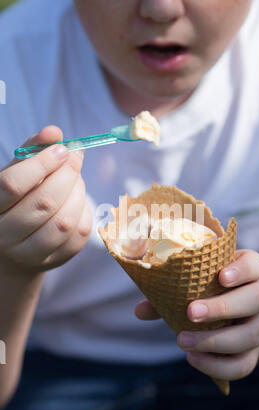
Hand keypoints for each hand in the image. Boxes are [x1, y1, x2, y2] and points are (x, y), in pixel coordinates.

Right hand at [0, 126, 92, 274]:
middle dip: (67, 175)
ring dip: (78, 195)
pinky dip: (84, 212)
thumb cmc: (15, 200)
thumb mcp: (15, 173)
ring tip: (76, 180)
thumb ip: (31, 150)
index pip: (12, 185)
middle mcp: (4, 235)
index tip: (62, 149)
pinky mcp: (53, 261)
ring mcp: (28, 254)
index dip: (42, 163)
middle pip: (43, 203)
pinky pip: (78, 236)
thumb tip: (54, 132)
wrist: (14, 244)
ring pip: (63, 223)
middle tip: (75, 158)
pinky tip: (77, 201)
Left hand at [135, 249, 258, 380]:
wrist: (236, 316)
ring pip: (249, 335)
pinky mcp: (254, 353)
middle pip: (255, 299)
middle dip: (222, 307)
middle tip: (191, 312)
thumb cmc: (209, 293)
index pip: (256, 265)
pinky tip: (193, 358)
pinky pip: (243, 365)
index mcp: (247, 272)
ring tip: (182, 340)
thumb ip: (170, 294)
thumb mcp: (194, 286)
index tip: (222, 276)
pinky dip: (217, 366)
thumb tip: (140, 310)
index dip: (242, 270)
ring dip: (214, 340)